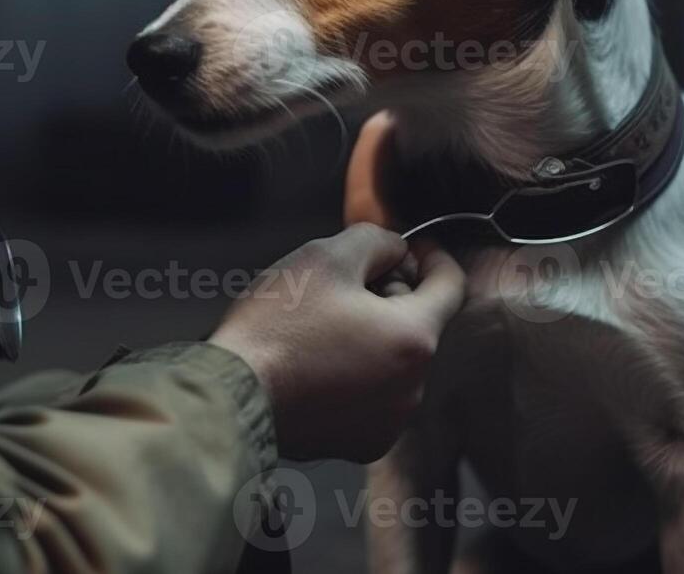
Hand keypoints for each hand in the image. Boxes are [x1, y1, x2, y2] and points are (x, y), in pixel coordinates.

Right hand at [210, 113, 464, 461]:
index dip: (432, 256)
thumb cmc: (277, 329)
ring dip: (371, 336)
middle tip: (344, 283)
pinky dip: (355, 374)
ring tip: (320, 325)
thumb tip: (394, 250)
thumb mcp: (325, 256)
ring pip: (393, 361)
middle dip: (389, 296)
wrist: (232, 397)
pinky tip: (317, 362)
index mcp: (414, 338)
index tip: (412, 247)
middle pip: (417, 323)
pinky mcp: (361, 443)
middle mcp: (413, 387)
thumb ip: (375, 240)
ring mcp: (389, 421)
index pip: (451, 285)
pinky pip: (372, 396)